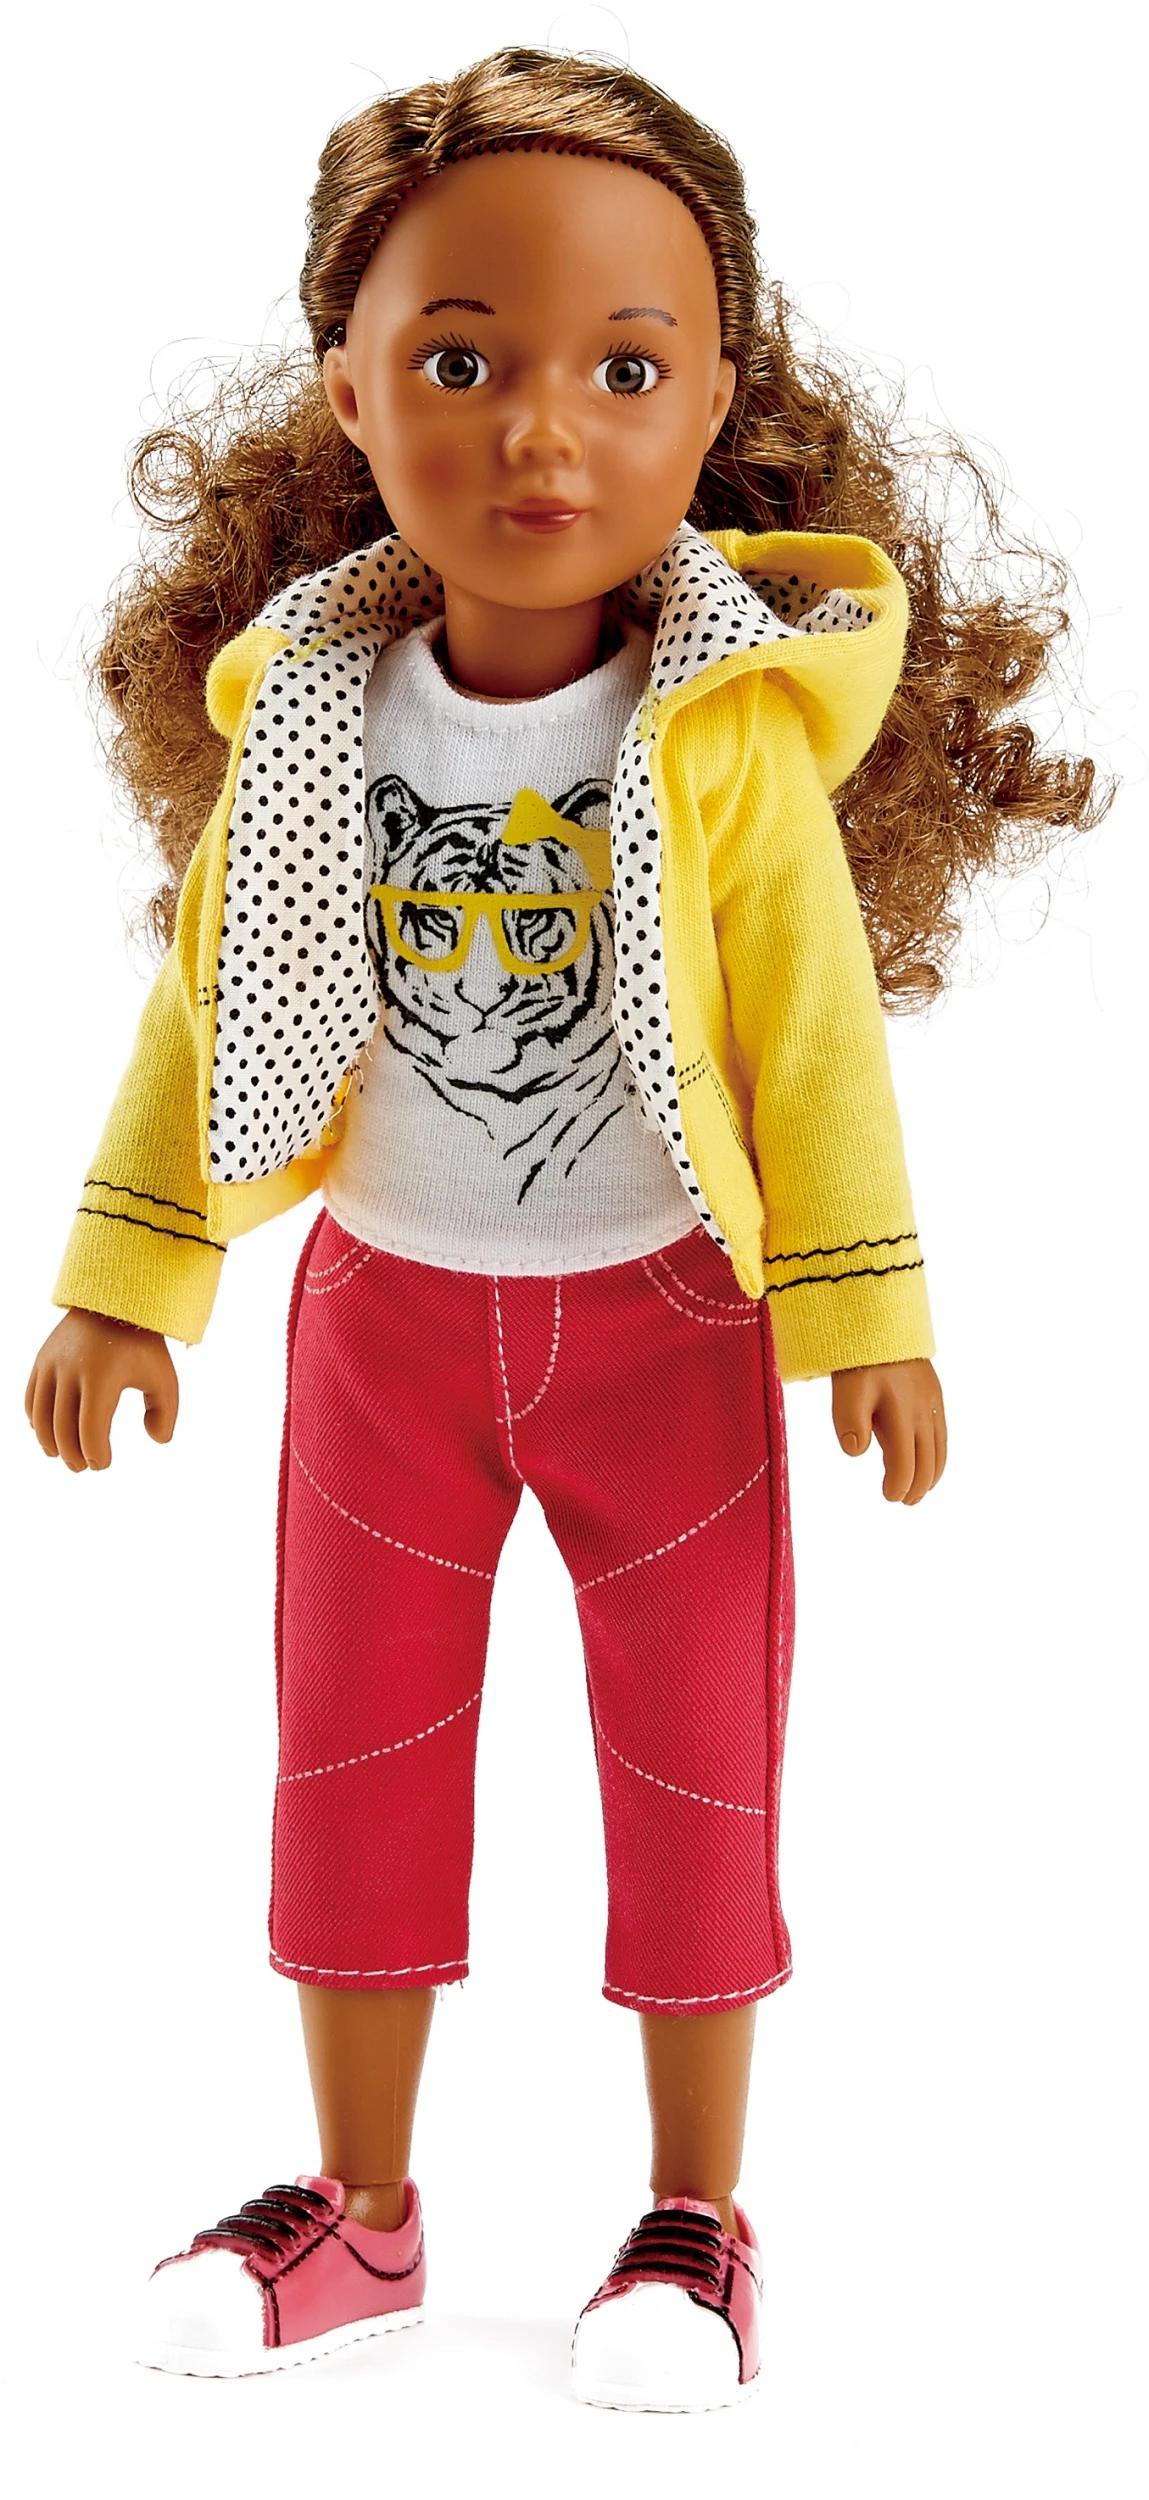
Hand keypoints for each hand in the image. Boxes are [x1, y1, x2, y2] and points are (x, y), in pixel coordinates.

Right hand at [25, 1308, 178, 1472]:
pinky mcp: (42, 1359)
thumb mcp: (164, 1377)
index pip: (90, 1430)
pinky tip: (48, 1432)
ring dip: (49, 1442)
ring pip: (41, 1416)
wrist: (115, 1300)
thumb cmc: (143, 1345)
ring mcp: (52, 1364)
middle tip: (82, 1467)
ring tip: (61, 1456)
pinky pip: (31, 1398)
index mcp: (103, 1377)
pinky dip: (36, 1420)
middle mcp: (71, 1370)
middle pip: (62, 1428)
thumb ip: (166, 1412)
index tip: (103, 1463)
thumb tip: (158, 1440)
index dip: (95, 1454)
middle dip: (72, 1455)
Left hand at [830, 1358, 945, 1504]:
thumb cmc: (859, 1361)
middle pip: (928, 1461)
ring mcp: (932, 1402)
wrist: (879, 1321)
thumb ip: (850, 1422)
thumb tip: (857, 1452)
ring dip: (932, 1473)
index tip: (889, 1497)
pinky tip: (931, 1459)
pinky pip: (942, 1431)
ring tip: (921, 1489)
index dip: (899, 1485)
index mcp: (901, 1415)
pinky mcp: (934, 1393)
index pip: (906, 1464)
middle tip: (905, 1501)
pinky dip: (939, 1453)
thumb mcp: (847, 1391)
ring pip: (940, 1448)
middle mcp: (922, 1411)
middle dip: (918, 1486)